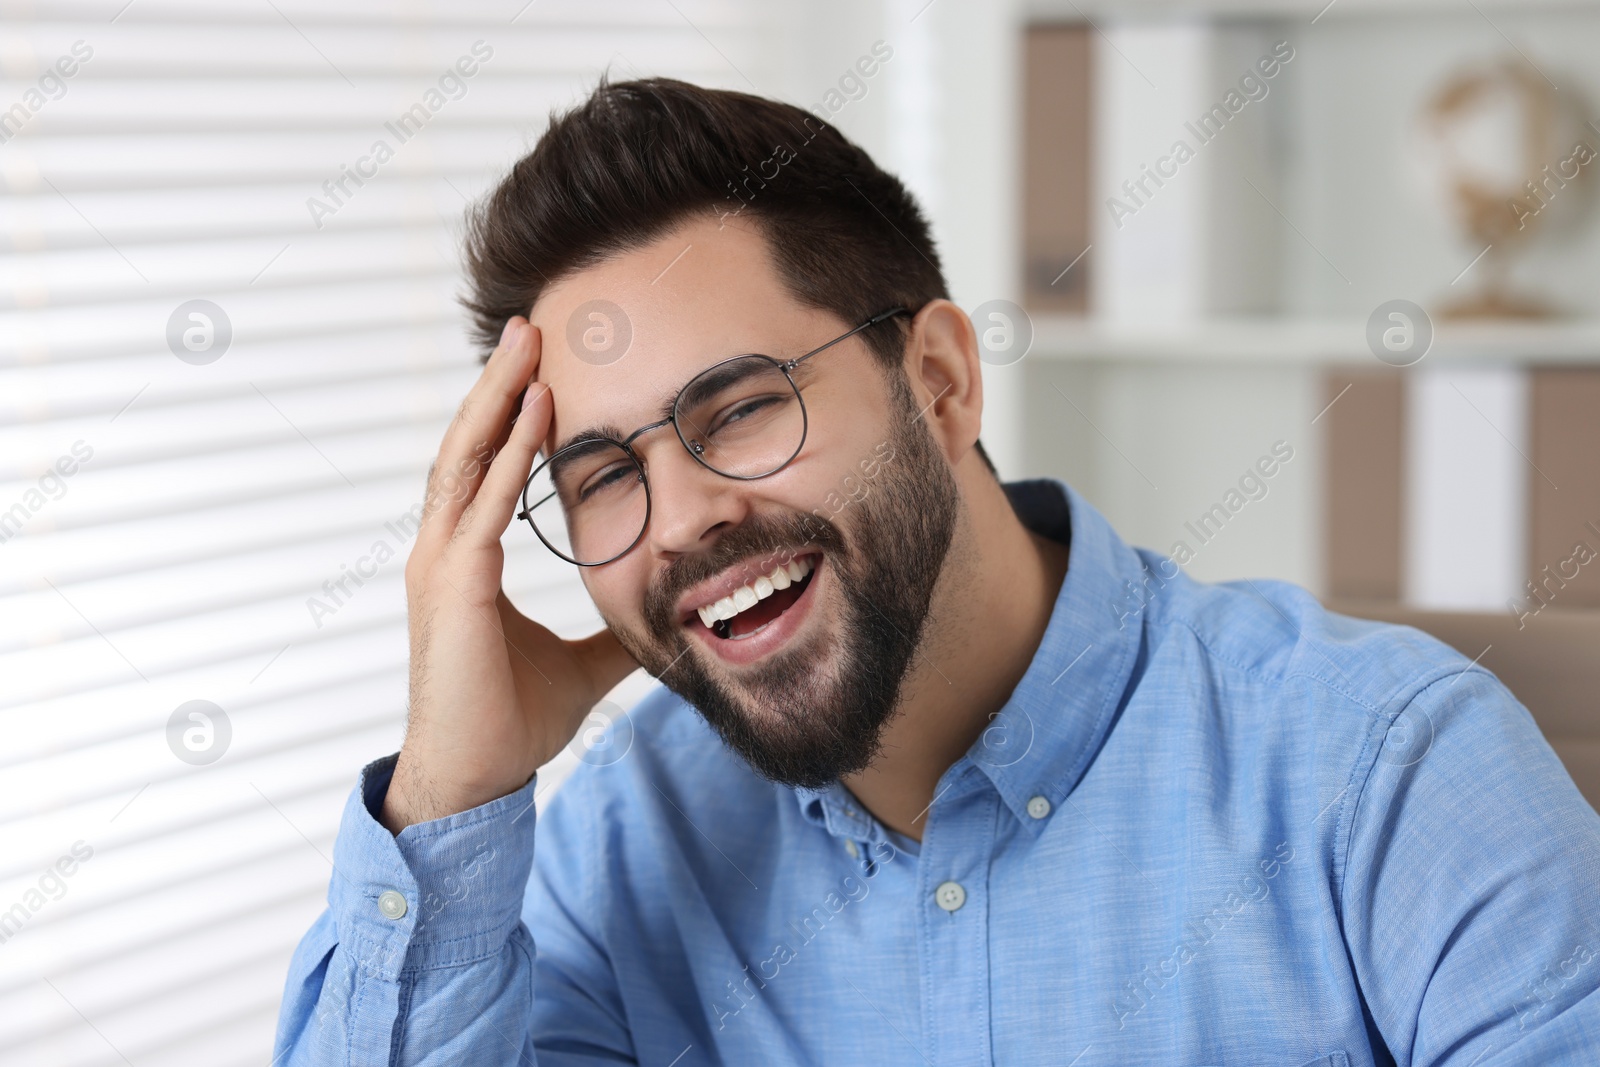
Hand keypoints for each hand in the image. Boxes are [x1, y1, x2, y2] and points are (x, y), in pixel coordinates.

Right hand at [381, 317, 637, 832]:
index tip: (541, 368)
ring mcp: (440, 564)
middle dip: (498, 383)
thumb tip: (664, 616)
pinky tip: (538, 413)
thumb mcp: (580, 665)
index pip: (483, 468)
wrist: (473, 779)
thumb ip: (614, 631)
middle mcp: (443, 550)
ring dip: (498, 397)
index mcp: (463, 558)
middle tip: (529, 325)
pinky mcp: (454, 587)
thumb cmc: (509, 721)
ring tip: (527, 343)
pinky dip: (511, 456)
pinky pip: (484, 506)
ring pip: (465, 459)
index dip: (507, 416)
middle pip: (467, 445)